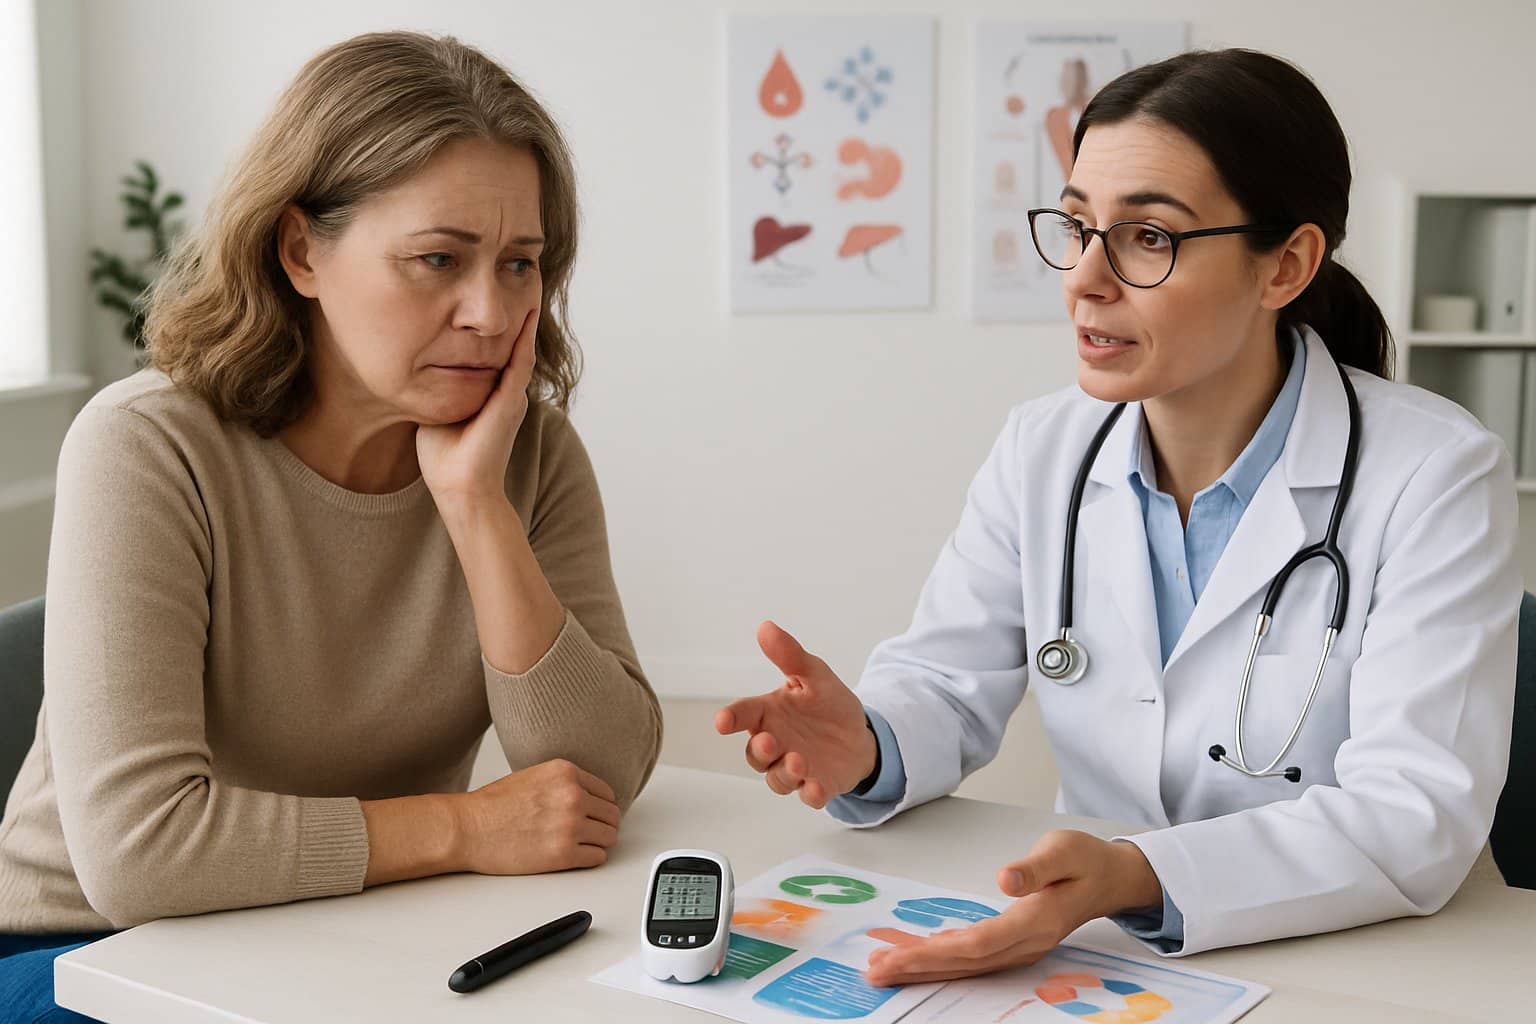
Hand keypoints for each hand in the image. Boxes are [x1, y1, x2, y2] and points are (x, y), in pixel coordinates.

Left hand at [417, 308, 537, 506]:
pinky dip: (524, 338)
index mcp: (490, 395)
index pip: (495, 352)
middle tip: (516, 281)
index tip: (493, 299)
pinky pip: (520, 362)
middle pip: (511, 345)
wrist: (459, 487)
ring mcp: (511, 397)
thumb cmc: (444, 457)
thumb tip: (413, 364)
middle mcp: (506, 393)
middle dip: (515, 315)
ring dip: (525, 320)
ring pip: (520, 349)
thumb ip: (435, 387)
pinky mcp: (510, 402)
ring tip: (528, 289)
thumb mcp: (438, 409)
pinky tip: (527, 315)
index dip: (496, 326)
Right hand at [455, 758, 621, 873]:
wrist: (468, 828)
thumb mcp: (534, 776)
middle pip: (612, 815)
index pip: (607, 792)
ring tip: (581, 845)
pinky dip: (590, 858)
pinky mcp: (564, 854)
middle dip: (603, 825)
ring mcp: (570, 825)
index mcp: (566, 773)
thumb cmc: (492, 806)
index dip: (600, 807)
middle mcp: (572, 796)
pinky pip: (597, 858)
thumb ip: (564, 783)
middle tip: (591, 833)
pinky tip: (576, 856)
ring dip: (599, 843)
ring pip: (609, 837)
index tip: (595, 815)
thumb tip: (588, 798)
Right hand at [714, 621, 875, 807]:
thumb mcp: (814, 675)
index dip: (731, 718)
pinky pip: (807, 796)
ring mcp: (793, 768)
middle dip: (759, 750)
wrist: (860, 733)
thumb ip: (790, 656)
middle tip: (769, 742)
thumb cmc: (828, 703)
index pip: (743, 714)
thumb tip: (765, 626)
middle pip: (754, 753)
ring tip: (798, 762)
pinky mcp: (815, 785)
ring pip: (776, 778)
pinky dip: (810, 795)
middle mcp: (776, 743)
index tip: (722, 722)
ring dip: (783, 773)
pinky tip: (816, 789)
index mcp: (769, 713)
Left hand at [865, 830, 1162, 986]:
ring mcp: (1022, 948)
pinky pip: (974, 958)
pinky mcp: (1016, 944)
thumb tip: (1006, 880)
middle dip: (918, 968)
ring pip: (966, 966)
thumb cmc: (1086, 860)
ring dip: (926, 969)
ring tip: (887, 970)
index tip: (898, 956)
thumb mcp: (1064, 850)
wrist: (1112, 878)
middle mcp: (1027, 943)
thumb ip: (1035, 867)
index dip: (935, 953)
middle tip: (875, 972)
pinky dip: (943, 960)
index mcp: (1036, 922)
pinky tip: (921, 958)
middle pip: (964, 962)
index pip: (977, 944)